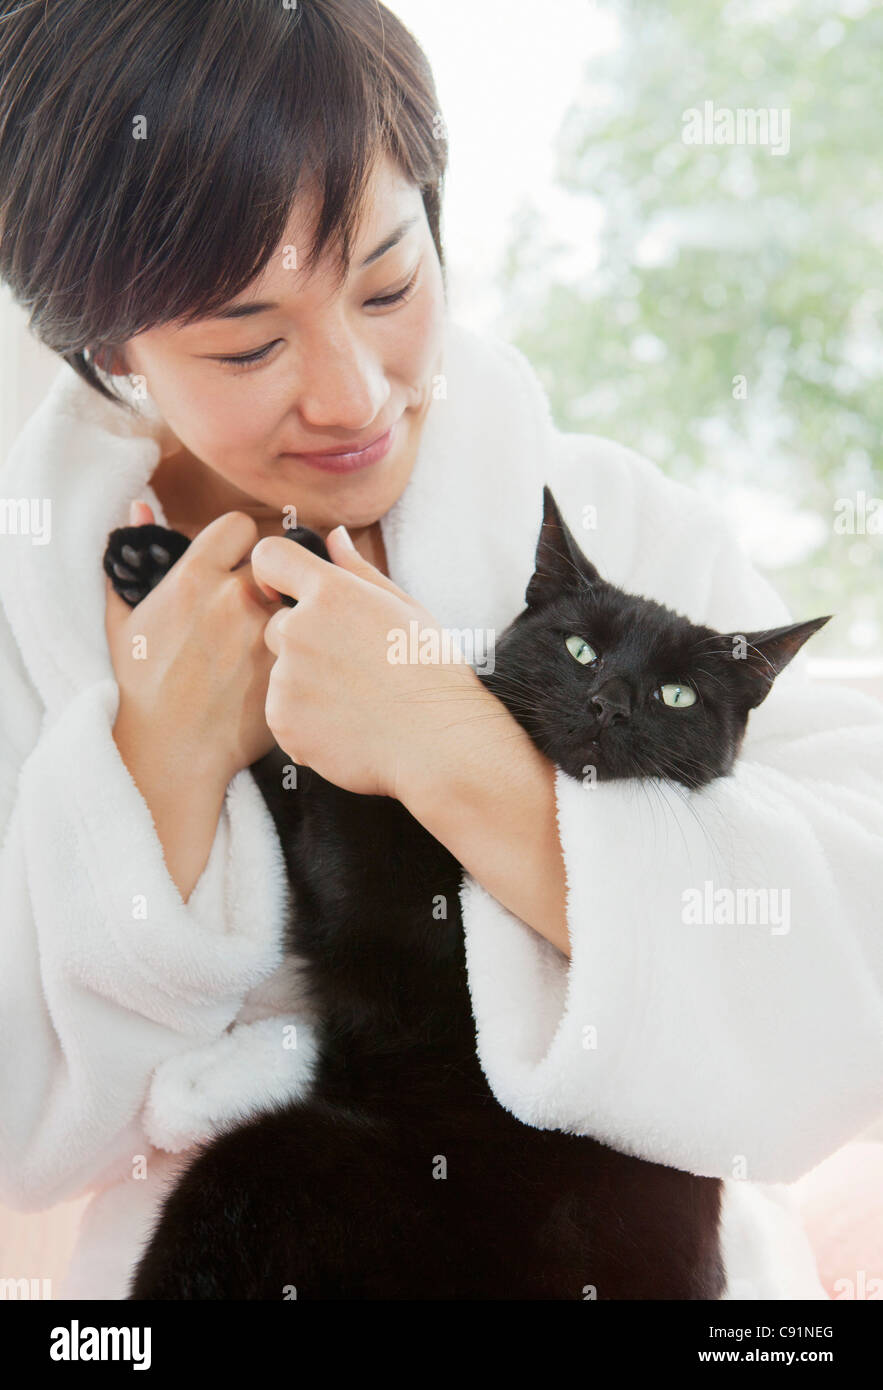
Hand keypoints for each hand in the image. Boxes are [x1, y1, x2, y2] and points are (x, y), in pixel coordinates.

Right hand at [105, 502, 282, 787]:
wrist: (168, 752)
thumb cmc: (138, 686)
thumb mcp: (122, 617)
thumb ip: (131, 556)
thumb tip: (140, 506)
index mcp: (194, 578)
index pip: (241, 527)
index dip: (240, 544)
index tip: (236, 564)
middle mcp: (235, 599)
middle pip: (275, 563)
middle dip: (269, 578)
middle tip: (258, 604)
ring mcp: (267, 635)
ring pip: (298, 601)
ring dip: (290, 612)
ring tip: (272, 637)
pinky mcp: (290, 667)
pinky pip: (309, 640)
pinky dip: (304, 648)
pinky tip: (289, 665)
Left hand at [250, 527, 491, 799]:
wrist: (439, 742)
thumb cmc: (431, 672)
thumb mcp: (404, 607)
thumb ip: (358, 570)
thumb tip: (333, 537)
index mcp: (330, 593)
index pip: (269, 557)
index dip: (275, 572)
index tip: (287, 591)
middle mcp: (299, 630)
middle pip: (276, 625)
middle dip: (303, 642)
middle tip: (350, 668)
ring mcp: (286, 678)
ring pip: (281, 673)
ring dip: (306, 685)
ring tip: (355, 702)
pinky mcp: (282, 720)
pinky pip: (283, 712)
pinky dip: (306, 720)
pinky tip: (346, 726)